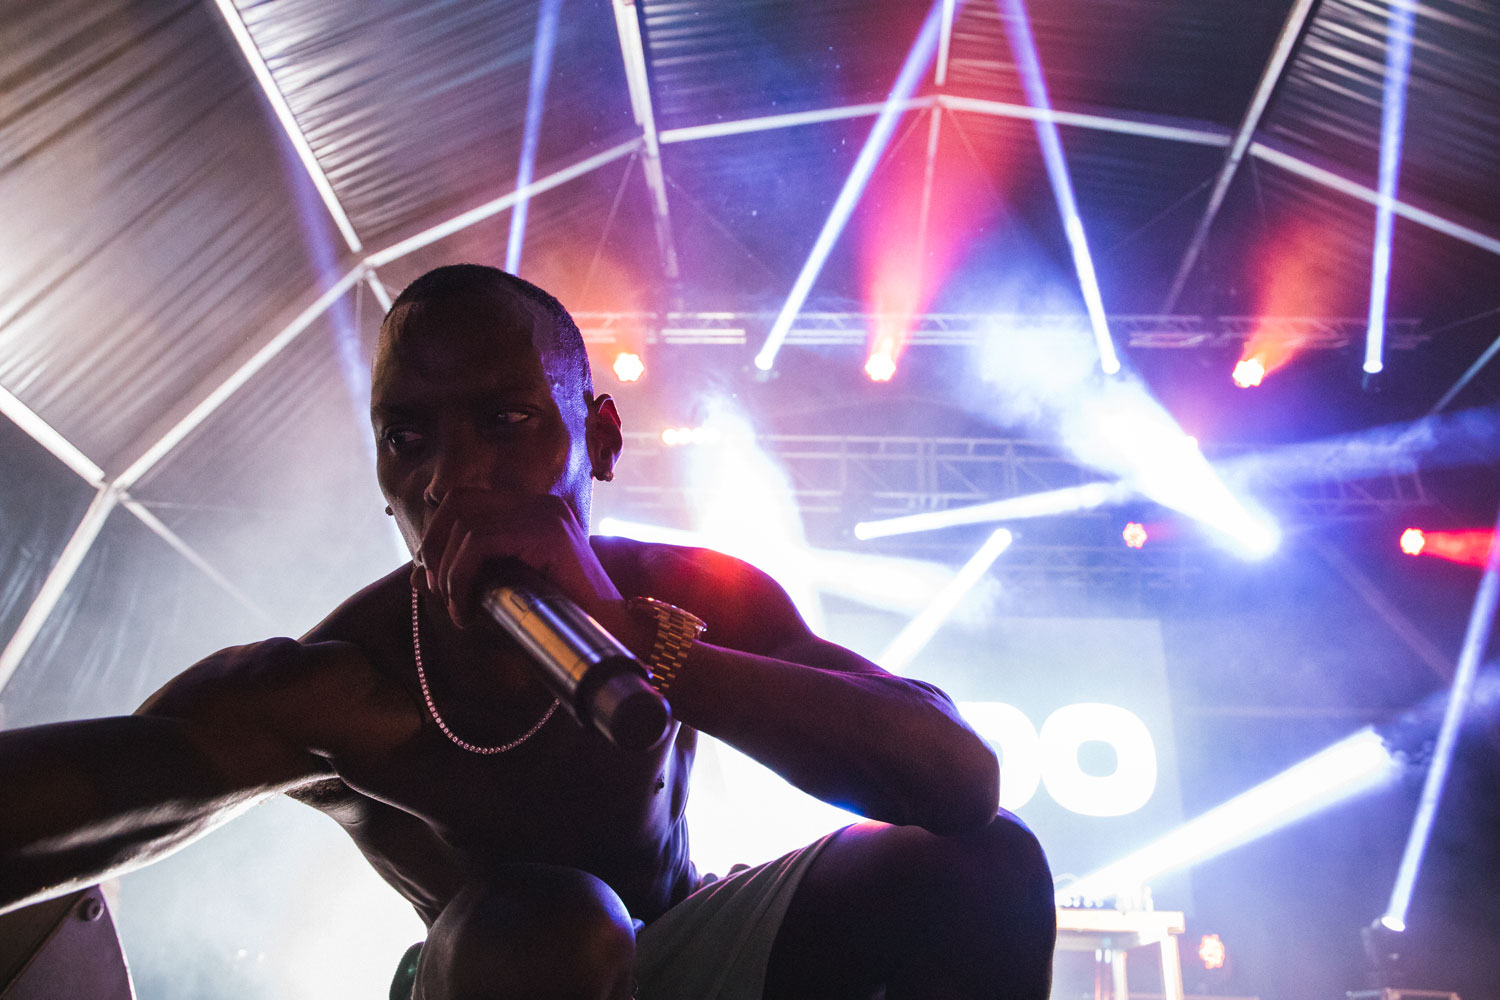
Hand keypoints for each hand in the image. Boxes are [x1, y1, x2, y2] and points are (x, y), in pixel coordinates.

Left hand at [415, 488, 638, 643]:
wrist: (614, 638)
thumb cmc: (561, 619)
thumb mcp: (506, 590)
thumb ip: (468, 576)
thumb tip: (415, 572)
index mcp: (533, 509)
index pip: (465, 499)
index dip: (438, 534)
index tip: (436, 578)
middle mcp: (540, 503)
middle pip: (459, 501)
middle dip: (435, 547)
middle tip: (439, 591)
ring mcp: (546, 513)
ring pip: (466, 525)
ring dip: (449, 572)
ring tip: (459, 609)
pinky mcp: (548, 532)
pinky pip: (481, 543)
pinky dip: (462, 578)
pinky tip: (469, 611)